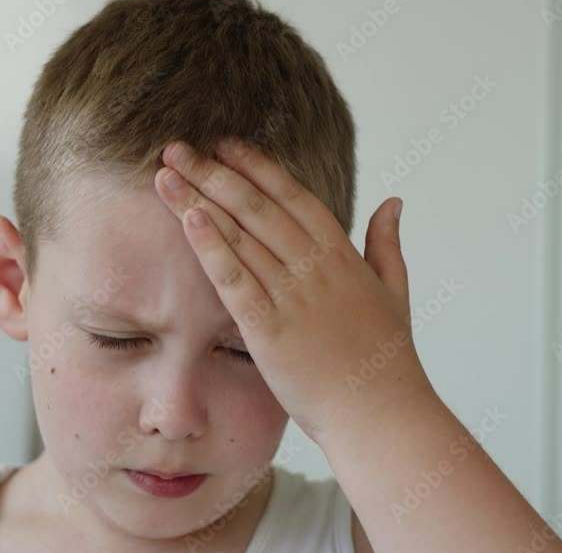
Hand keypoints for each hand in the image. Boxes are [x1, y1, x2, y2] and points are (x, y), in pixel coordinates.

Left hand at [153, 137, 432, 444]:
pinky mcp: (270, 330)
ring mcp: (293, 296)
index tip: (226, 144)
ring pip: (240, 236)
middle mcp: (316, 267)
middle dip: (214, 174)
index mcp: (343, 255)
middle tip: (178, 148)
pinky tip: (188, 219)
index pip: (293, 196)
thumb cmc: (386, 361)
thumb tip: (393, 201)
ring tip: (167, 174)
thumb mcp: (394, 291)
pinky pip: (235, 280)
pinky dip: (211, 248)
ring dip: (199, 200)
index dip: (256, 167)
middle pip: (257, 207)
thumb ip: (387, 243)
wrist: (380, 416)